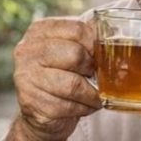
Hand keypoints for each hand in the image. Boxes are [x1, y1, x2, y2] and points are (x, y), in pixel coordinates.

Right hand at [12, 17, 100, 140]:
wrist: (40, 111)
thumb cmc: (60, 75)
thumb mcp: (68, 49)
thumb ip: (86, 37)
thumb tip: (114, 30)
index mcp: (39, 31)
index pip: (77, 29)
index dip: (95, 44)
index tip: (100, 56)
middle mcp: (27, 51)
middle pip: (75, 55)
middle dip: (92, 69)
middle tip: (95, 76)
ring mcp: (26, 77)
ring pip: (73, 85)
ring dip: (91, 94)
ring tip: (95, 95)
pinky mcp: (31, 102)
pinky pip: (68, 106)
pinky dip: (83, 108)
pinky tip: (83, 106)